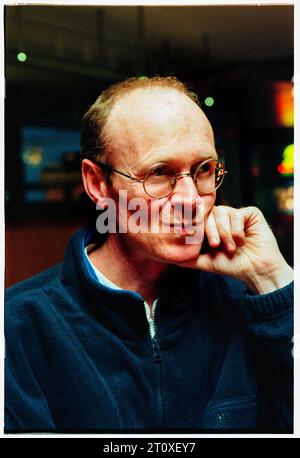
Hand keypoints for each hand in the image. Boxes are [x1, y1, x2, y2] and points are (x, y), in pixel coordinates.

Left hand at [178, 205, 292, 293]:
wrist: (255, 270)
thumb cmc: (232, 266)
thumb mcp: (206, 262)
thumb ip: (190, 258)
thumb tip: (170, 257)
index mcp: (212, 226)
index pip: (199, 218)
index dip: (195, 224)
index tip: (192, 235)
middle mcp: (223, 218)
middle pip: (209, 213)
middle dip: (211, 231)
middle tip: (215, 246)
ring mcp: (236, 214)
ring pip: (222, 213)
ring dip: (225, 233)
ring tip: (231, 248)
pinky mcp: (250, 213)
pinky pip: (237, 214)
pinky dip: (237, 230)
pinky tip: (243, 241)